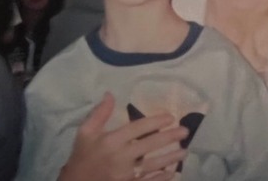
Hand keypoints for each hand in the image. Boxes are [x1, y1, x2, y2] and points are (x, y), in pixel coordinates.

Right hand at [58, 92, 188, 180]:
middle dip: (170, 138)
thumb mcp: (85, 132)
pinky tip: (172, 172)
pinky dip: (162, 178)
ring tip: (184, 151)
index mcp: (111, 141)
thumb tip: (110, 94)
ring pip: (153, 165)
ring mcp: (126, 175)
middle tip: (185, 131)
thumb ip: (99, 113)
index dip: (155, 121)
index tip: (170, 117)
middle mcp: (121, 157)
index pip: (138, 128)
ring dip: (171, 158)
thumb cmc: (82, 156)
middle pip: (150, 146)